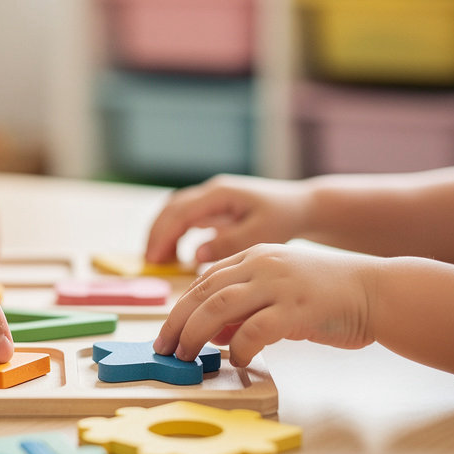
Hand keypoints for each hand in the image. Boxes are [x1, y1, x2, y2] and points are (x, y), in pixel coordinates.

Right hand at [145, 174, 311, 264]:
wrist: (303, 206)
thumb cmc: (285, 219)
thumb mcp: (260, 234)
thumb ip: (228, 244)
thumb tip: (196, 255)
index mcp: (220, 193)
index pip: (180, 213)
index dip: (163, 236)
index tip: (153, 259)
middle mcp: (211, 191)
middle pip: (171, 209)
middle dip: (156, 235)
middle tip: (150, 262)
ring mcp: (211, 197)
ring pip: (174, 211)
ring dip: (163, 233)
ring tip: (160, 261)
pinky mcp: (214, 206)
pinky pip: (185, 217)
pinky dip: (175, 233)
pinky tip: (177, 254)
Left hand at [153, 244, 378, 368]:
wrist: (380, 292)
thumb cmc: (329, 298)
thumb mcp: (280, 293)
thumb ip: (246, 308)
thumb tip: (212, 334)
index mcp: (257, 256)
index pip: (205, 280)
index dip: (181, 307)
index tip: (168, 332)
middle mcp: (263, 264)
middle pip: (204, 292)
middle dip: (178, 323)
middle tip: (166, 349)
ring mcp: (280, 284)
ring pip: (219, 307)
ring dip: (196, 334)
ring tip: (187, 356)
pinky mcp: (297, 308)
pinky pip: (254, 330)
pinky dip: (238, 347)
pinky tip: (238, 360)